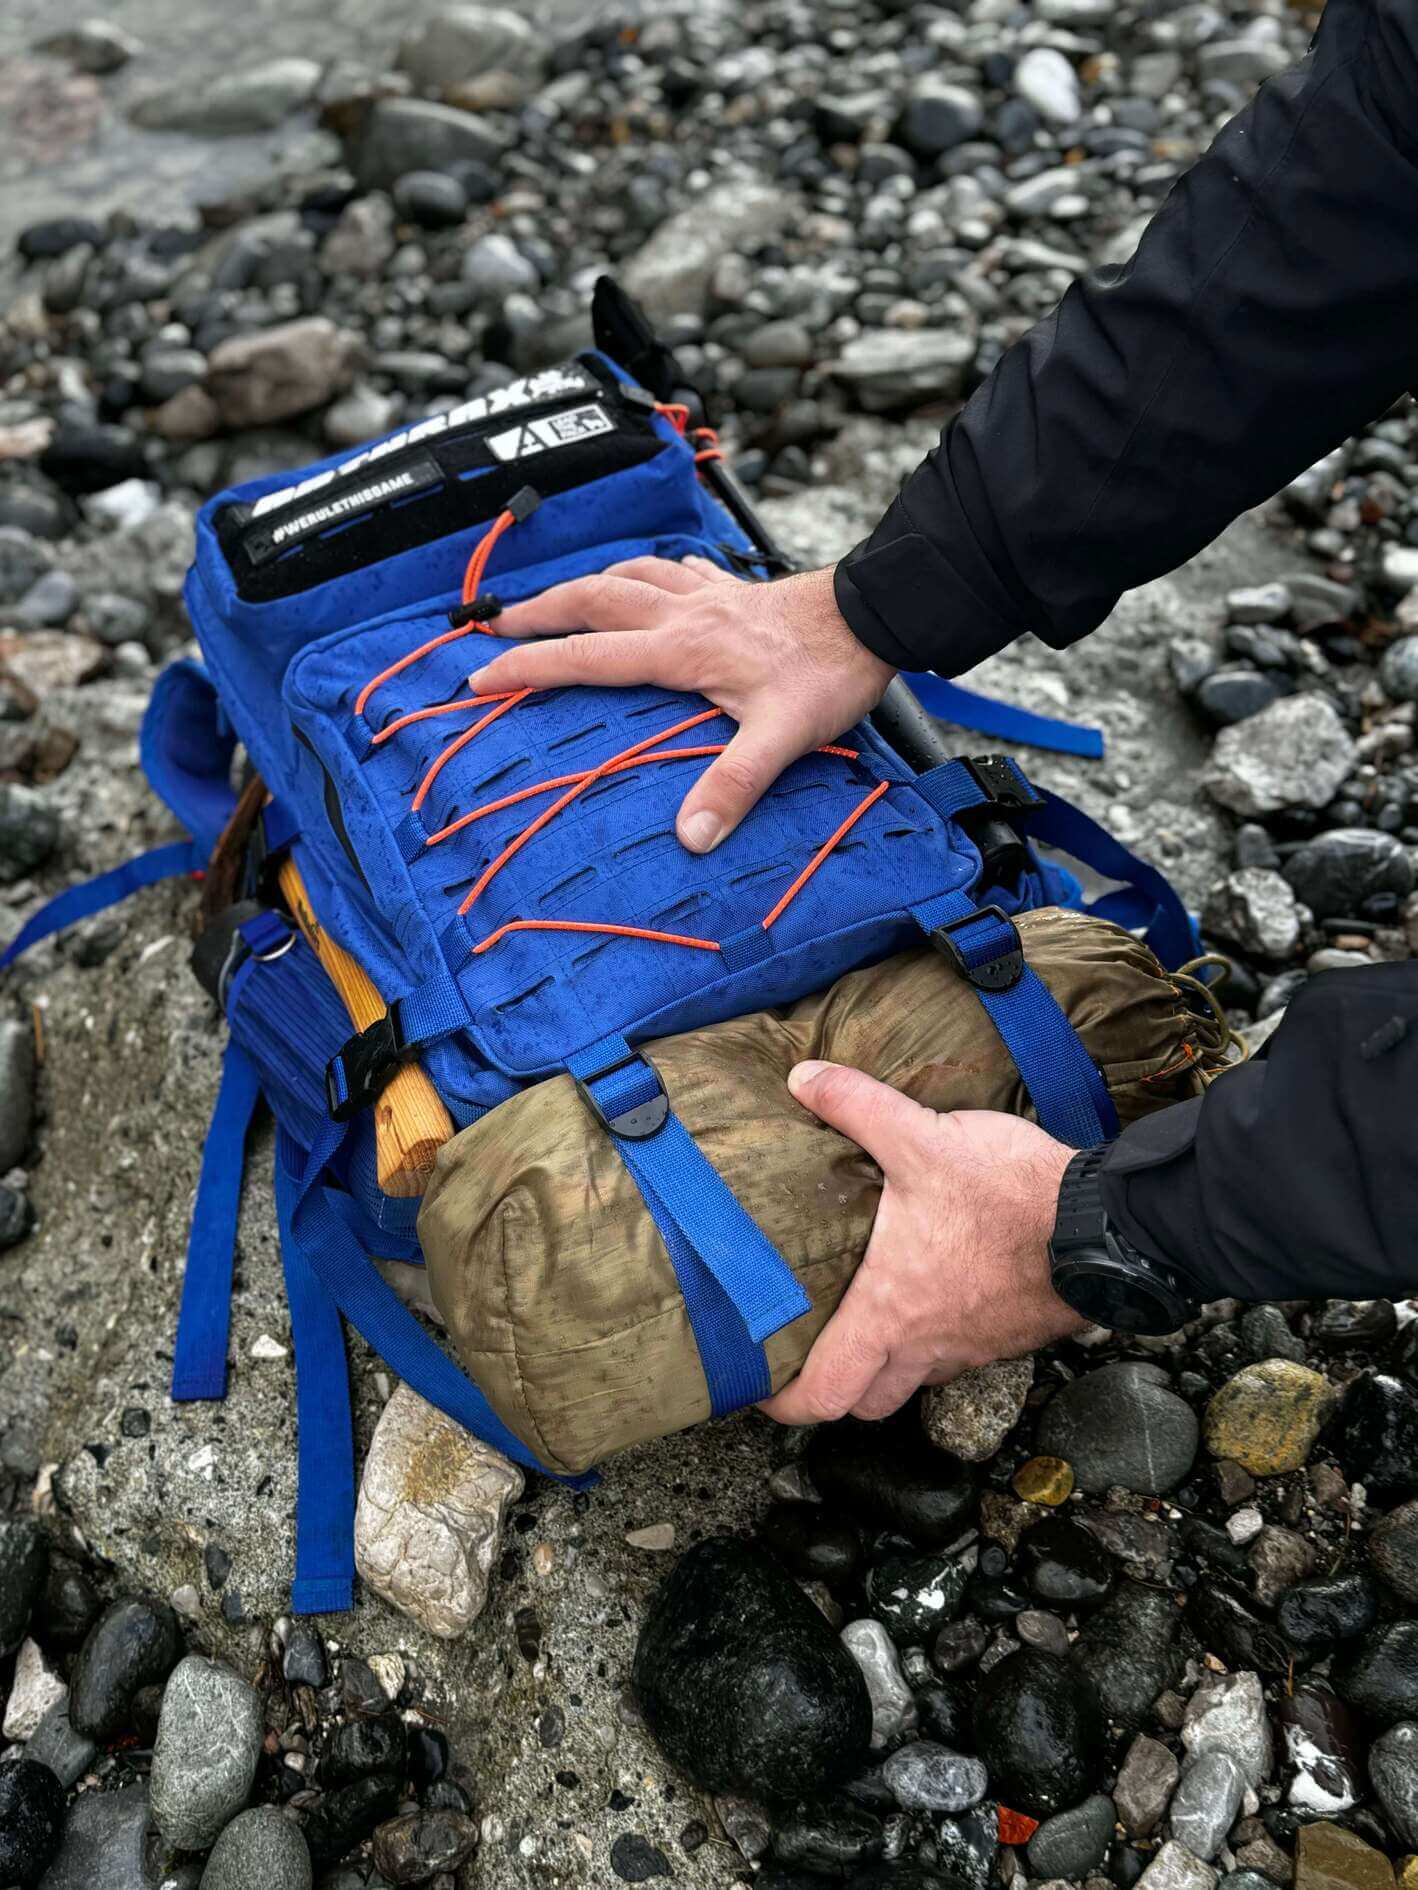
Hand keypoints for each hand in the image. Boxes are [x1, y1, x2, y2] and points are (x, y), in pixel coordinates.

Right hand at [466, 557, 894, 852]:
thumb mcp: (781, 737)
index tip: (481, 677)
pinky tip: (644, 577)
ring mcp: (706, 593)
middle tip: (492, 627)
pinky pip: (671, 569)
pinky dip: (642, 571)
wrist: (874, 616)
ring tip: (551, 598)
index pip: (585, 656)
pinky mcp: (731, 587)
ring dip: (581, 585)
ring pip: (625, 575)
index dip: (528, 668)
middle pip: (590, 600)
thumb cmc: (829, 673)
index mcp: (680, 648)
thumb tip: (691, 838)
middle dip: (535, 612)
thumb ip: (733, 785)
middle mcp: (682, 612)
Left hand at [759, 1062, 1085, 1425]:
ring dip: (887, 1360)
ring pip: (915, 1378)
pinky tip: (934, 1289)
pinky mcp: (1011, 1334)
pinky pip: (960, 1353)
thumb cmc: (1010, 1196)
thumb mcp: (922, 1138)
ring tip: (866, 1314)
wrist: (1106, 1222)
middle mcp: (927, 1346)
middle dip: (833, 1388)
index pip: (823, 1394)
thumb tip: (803, 1077)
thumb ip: (857, 1107)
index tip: (759, 1384)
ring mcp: (974, 1347)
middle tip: (810, 1350)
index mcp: (889, 1314)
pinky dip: (937, 1337)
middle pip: (865, 1403)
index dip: (783, 1401)